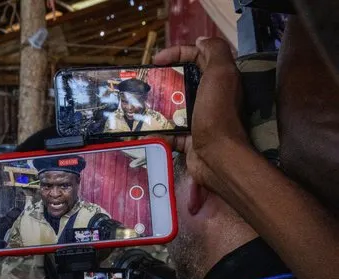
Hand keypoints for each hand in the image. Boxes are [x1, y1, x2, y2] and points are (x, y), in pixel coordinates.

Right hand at [154, 38, 249, 190]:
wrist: (217, 157)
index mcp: (219, 79)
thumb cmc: (216, 114)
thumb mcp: (220, 74)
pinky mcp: (189, 139)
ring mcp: (200, 120)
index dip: (176, 53)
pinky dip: (157, 132)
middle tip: (144, 83)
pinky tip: (142, 129)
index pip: (196, 56)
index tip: (155, 60)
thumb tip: (201, 41)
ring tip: (138, 105)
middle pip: (183, 81)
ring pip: (173, 108)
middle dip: (163, 80)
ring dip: (156, 106)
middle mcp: (211, 97)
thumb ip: (214, 51)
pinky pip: (169, 132)